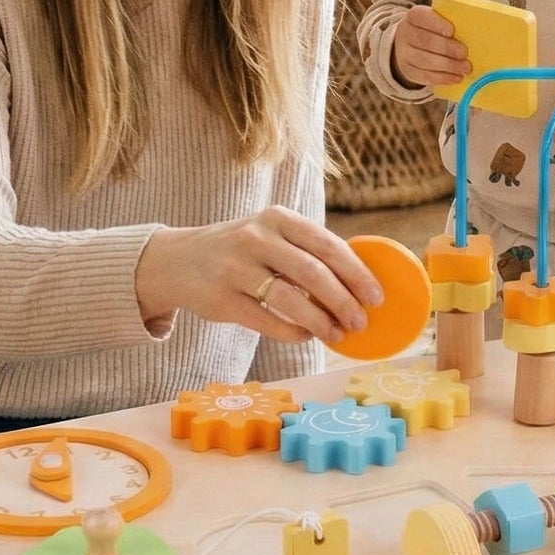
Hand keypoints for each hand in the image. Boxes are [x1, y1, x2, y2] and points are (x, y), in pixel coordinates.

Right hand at [134, 208, 384, 343]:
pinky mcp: (222, 299)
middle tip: (361, 321)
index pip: (328, 245)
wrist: (177, 260)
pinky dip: (292, 332)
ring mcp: (235, 268)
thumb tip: (359, 283)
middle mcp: (256, 238)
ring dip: (320, 322)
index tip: (377, 296)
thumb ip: (307, 251)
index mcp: (277, 218)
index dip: (357, 273)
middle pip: (313, 273)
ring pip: (290, 299)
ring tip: (338, 335)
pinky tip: (306, 336)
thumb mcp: (270, 234)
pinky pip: (267, 321)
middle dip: (343, 301)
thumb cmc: (240, 250)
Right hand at [391, 5, 468, 89]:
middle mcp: (405, 34)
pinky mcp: (409, 71)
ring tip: (465, 68)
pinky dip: (443, 78)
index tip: (451, 30)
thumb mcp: (437, 20)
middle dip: (447, 48)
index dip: (436, 24)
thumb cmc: (431, 30)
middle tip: (464, 53)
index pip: (421, 16)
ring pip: (425, 61)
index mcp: (414, 16)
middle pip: (425, 41)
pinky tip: (457, 77)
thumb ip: (452, 22)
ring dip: (448, 65)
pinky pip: (425, 76)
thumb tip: (476, 28)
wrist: (409, 45)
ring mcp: (405, 54)